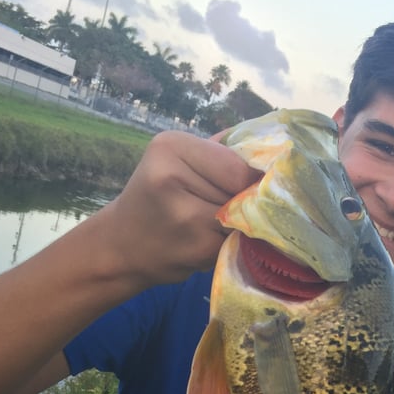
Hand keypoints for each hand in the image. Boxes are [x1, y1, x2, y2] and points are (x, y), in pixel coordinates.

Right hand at [94, 130, 260, 290]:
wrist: (122, 247)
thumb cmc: (158, 199)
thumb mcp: (177, 160)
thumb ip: (219, 151)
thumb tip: (272, 144)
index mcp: (170, 146)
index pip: (239, 164)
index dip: (247, 179)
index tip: (237, 187)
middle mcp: (172, 177)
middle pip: (241, 190)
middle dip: (240, 201)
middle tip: (213, 207)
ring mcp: (186, 216)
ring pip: (242, 216)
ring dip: (237, 223)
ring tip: (208, 224)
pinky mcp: (197, 249)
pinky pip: (236, 240)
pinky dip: (230, 242)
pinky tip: (205, 241)